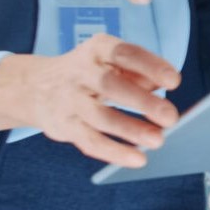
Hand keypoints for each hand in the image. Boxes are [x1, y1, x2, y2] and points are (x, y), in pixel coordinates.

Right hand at [0, 34, 181, 167]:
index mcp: (97, 50)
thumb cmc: (89, 74)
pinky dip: (114, 152)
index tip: (174, 80)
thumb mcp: (111, 63)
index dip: (150, 66)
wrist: (35, 87)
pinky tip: (137, 159)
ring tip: (158, 141)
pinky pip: (89, 141)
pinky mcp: (64, 126)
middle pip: (110, 85)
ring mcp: (69, 100)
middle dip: (141, 102)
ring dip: (130, 129)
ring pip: (99, 116)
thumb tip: (164, 86)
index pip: (124, 53)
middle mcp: (80, 72)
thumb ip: (138, 73)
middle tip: (170, 117)